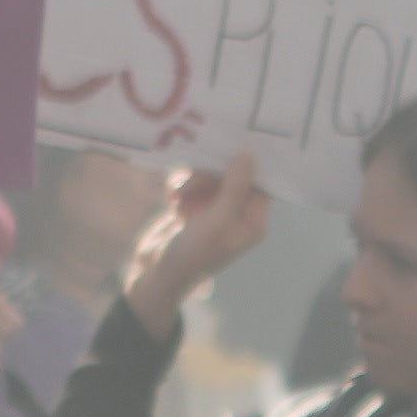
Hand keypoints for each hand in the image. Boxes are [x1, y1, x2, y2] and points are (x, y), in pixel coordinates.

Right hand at [125, 165, 273, 322]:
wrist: (156, 274)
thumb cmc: (194, 252)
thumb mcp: (217, 220)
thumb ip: (235, 187)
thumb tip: (248, 154)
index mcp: (252, 221)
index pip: (259, 183)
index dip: (248, 164)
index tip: (233, 143)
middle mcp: (237, 214)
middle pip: (231, 176)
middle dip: (209, 177)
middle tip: (189, 185)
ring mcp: (214, 211)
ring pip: (208, 178)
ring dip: (191, 183)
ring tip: (177, 197)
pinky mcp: (193, 207)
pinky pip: (191, 184)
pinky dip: (181, 188)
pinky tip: (171, 200)